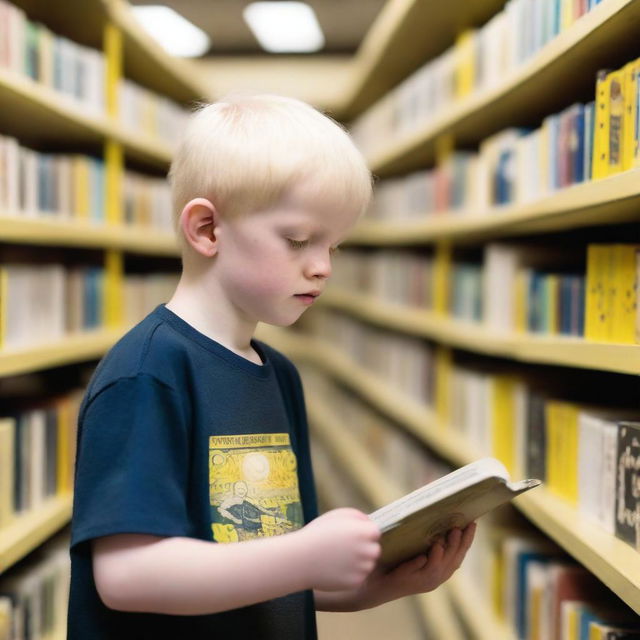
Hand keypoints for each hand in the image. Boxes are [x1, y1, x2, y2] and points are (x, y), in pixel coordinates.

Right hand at [295, 508, 380, 591]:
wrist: (300, 559)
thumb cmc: (318, 533)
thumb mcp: (338, 515)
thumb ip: (358, 516)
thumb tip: (370, 523)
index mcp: (365, 532)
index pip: (375, 533)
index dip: (362, 534)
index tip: (349, 535)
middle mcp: (368, 550)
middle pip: (374, 550)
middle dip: (363, 549)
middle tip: (344, 548)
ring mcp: (363, 568)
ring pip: (367, 565)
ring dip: (357, 563)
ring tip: (337, 559)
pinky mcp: (356, 582)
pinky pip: (358, 577)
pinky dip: (349, 575)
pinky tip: (335, 569)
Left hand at [342, 522, 476, 609]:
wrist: (377, 579)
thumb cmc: (396, 558)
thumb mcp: (414, 545)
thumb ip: (425, 534)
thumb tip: (431, 503)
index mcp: (440, 568)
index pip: (459, 554)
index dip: (467, 540)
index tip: (473, 523)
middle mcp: (437, 576)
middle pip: (455, 559)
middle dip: (462, 542)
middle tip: (464, 525)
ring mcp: (427, 581)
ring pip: (444, 564)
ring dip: (450, 548)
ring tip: (453, 531)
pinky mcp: (414, 581)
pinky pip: (426, 569)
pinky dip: (432, 559)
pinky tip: (435, 547)